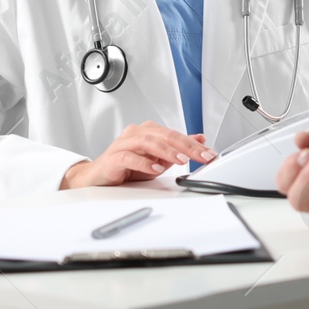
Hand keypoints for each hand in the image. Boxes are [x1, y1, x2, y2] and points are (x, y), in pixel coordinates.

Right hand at [60, 122, 214, 188]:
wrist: (99, 177)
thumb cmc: (127, 167)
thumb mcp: (158, 158)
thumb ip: (177, 149)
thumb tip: (199, 140)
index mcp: (149, 131)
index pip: (175, 135)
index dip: (194, 144)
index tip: (209, 154)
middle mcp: (136, 133)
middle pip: (165, 136)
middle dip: (186, 146)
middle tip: (201, 156)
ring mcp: (124, 144)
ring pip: (148, 142)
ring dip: (167, 151)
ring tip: (181, 161)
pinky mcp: (114, 157)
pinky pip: (129, 157)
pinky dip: (144, 163)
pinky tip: (155, 169)